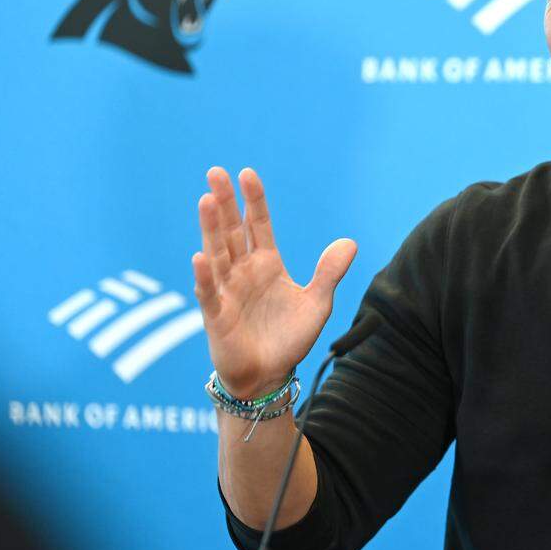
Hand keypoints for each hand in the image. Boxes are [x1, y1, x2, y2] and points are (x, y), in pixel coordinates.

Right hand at [193, 166, 356, 398]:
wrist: (270, 377)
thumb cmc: (289, 339)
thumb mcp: (316, 303)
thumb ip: (328, 273)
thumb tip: (349, 242)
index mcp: (266, 265)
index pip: (258, 225)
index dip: (254, 201)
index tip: (248, 173)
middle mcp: (243, 272)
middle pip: (232, 231)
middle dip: (225, 203)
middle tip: (216, 172)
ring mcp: (227, 291)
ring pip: (217, 254)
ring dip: (211, 228)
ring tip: (206, 200)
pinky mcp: (216, 316)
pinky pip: (209, 293)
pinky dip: (205, 277)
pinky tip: (200, 257)